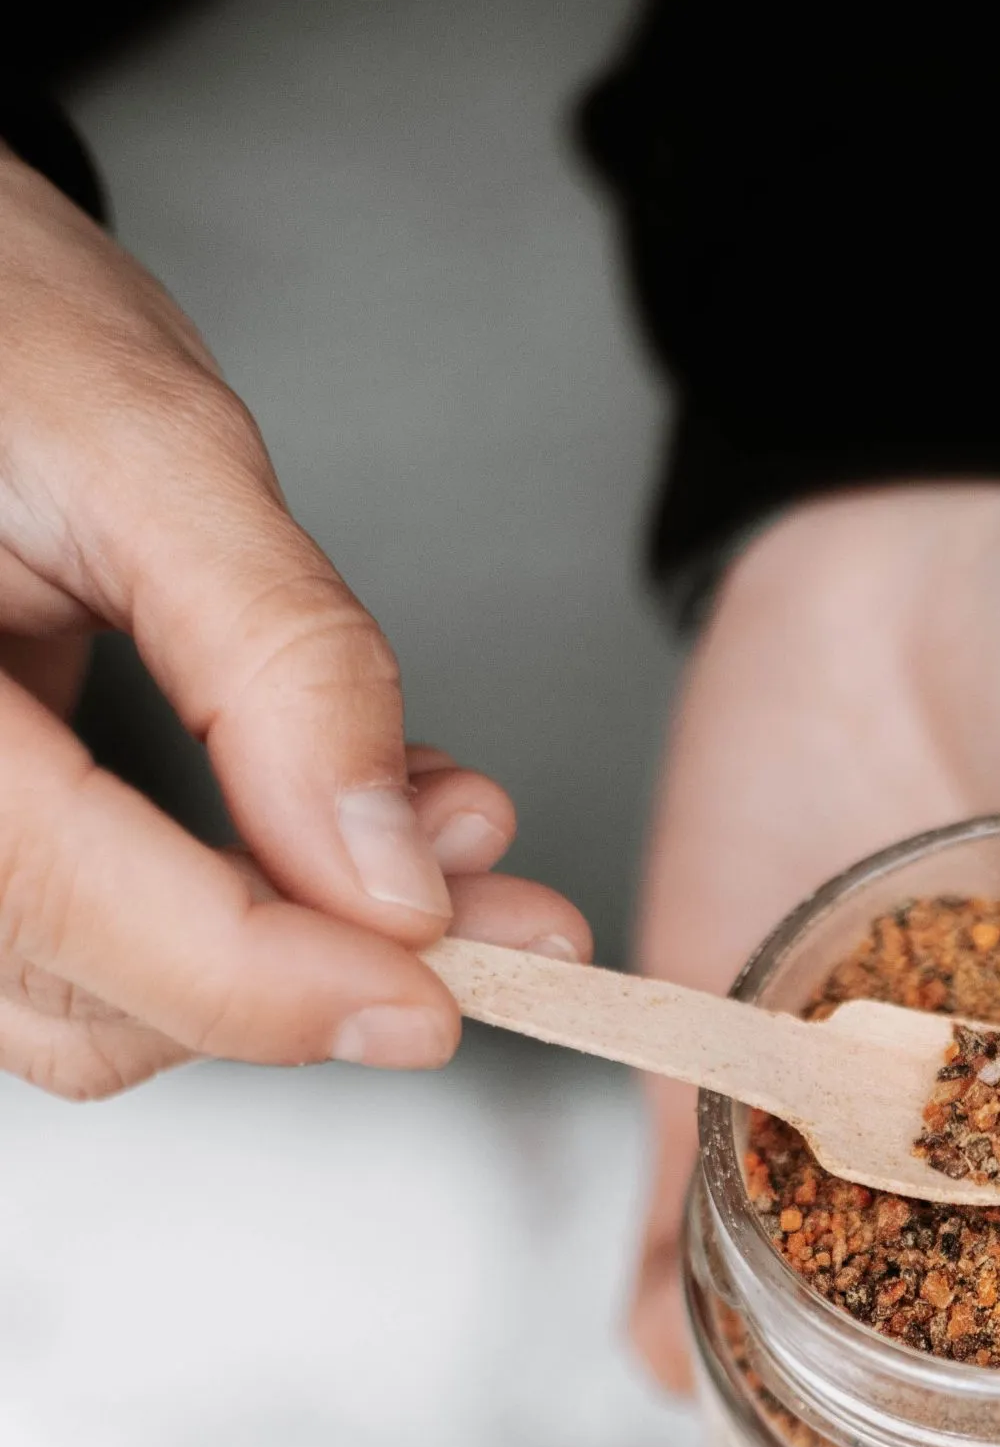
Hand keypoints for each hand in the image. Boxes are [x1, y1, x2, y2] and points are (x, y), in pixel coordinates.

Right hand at [0, 151, 585, 1099]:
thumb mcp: (147, 442)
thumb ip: (279, 658)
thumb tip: (388, 874)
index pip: (55, 897)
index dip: (261, 978)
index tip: (432, 991)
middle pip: (87, 995)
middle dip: (313, 969)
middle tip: (497, 905)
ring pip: (101, 1004)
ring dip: (300, 956)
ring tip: (448, 845)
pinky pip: (104, 948)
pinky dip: (251, 917)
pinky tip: (361, 839)